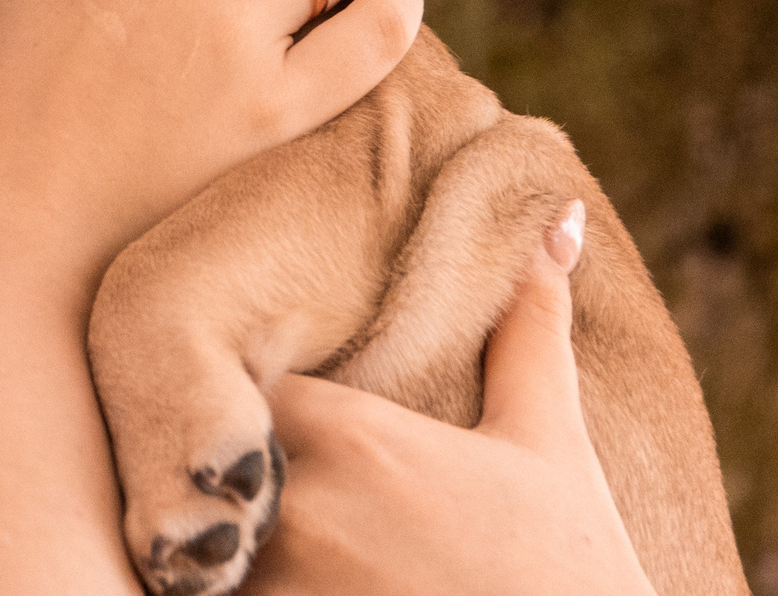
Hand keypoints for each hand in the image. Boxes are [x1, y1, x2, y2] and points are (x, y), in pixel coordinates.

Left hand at [246, 204, 657, 595]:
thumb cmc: (569, 562)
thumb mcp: (550, 438)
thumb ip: (530, 325)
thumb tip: (557, 219)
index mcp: (354, 436)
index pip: (239, 384)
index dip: (236, 394)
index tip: (250, 403)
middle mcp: (305, 509)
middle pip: (209, 467)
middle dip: (221, 474)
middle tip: (236, 478)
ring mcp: (289, 589)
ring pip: (208, 552)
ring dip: (221, 550)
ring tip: (235, 544)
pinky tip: (279, 586)